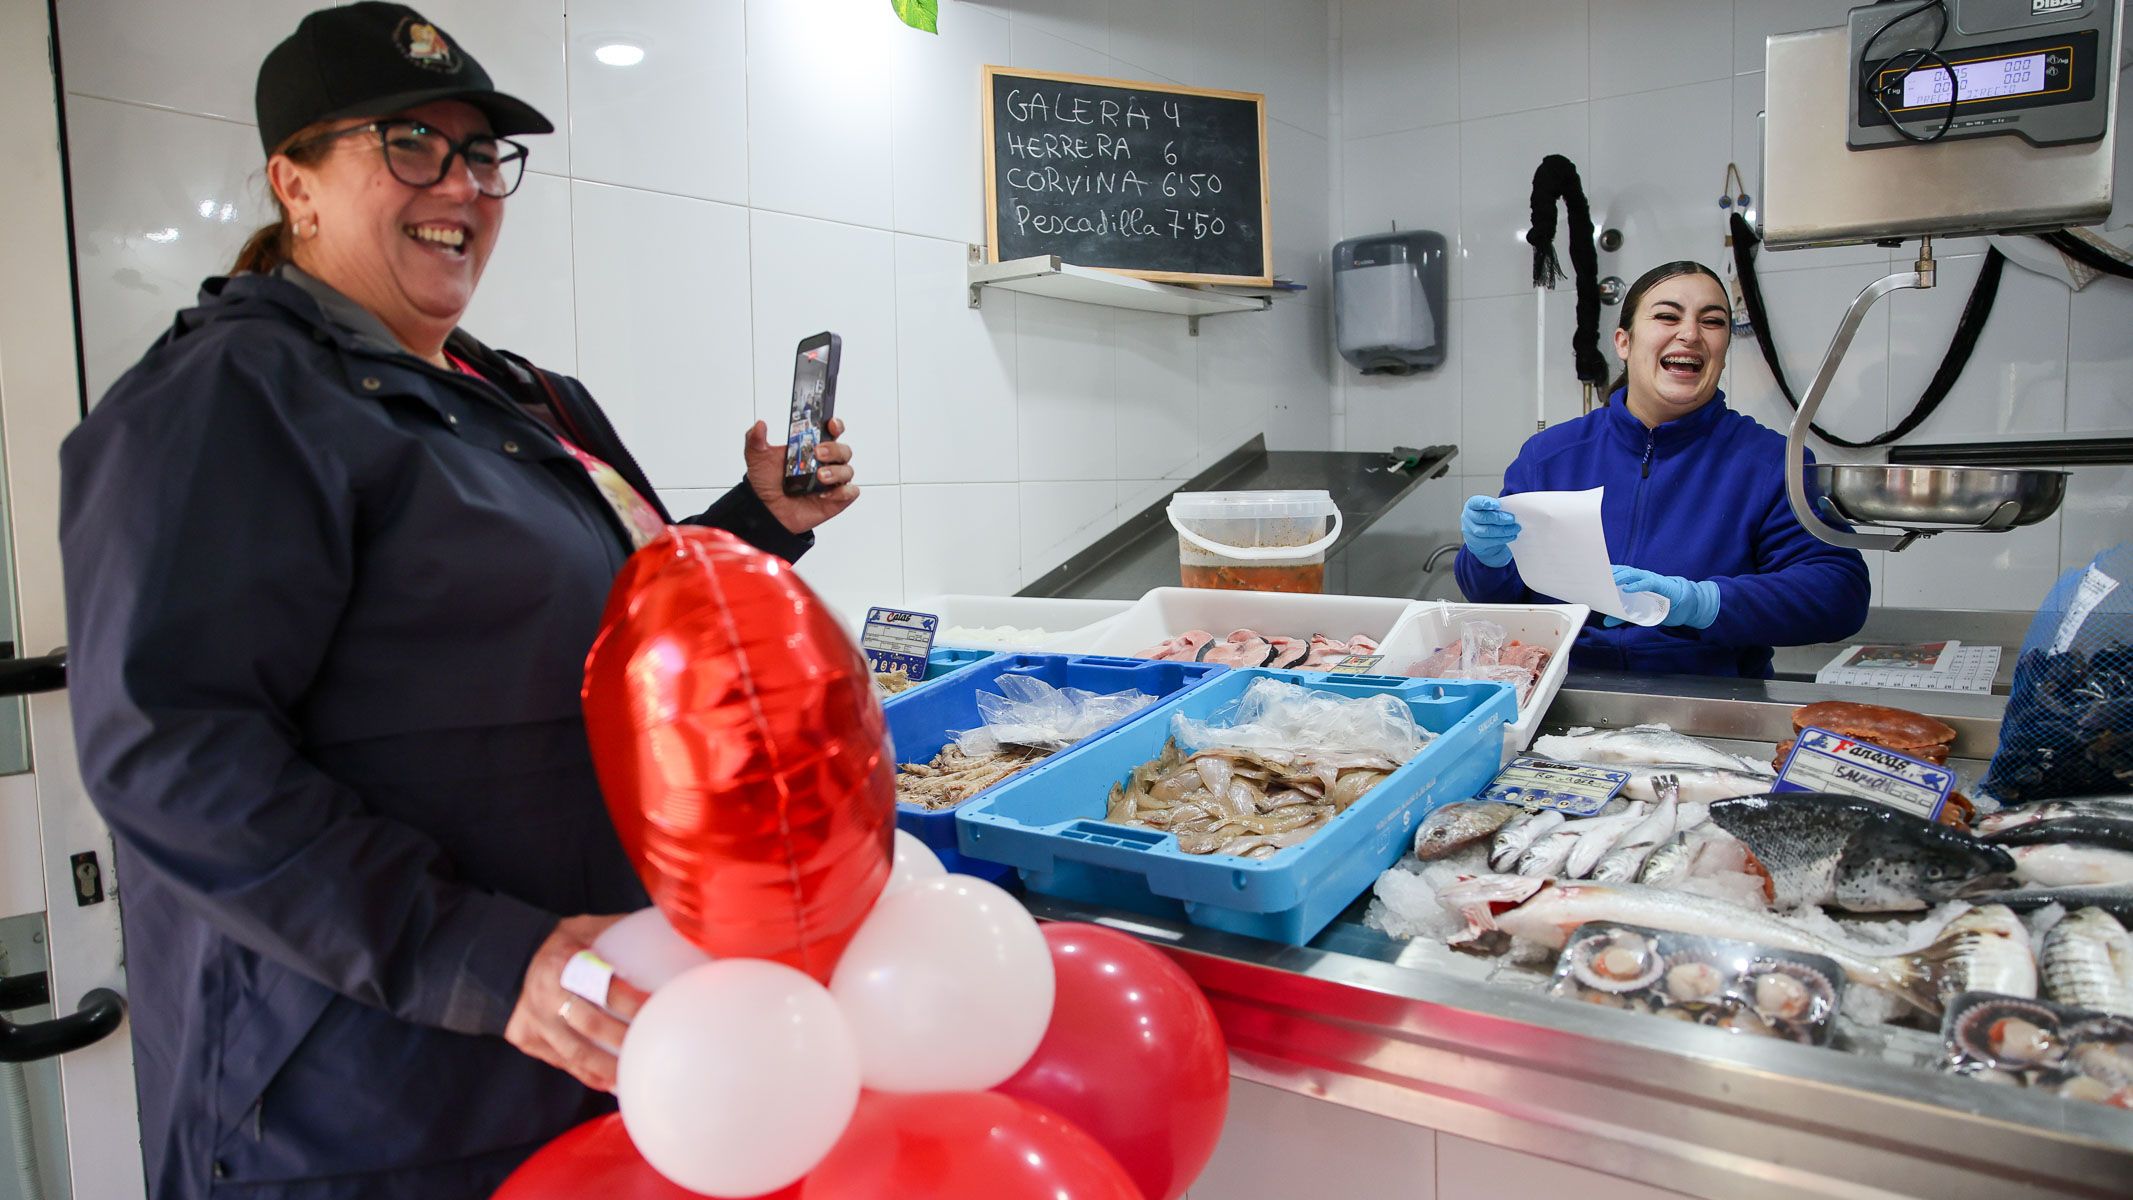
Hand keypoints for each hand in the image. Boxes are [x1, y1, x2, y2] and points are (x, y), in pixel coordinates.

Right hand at [503, 914, 651, 1091]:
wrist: (503, 961)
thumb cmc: (557, 943)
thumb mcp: (581, 927)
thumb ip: (614, 930)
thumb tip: (662, 925)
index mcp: (562, 963)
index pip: (599, 985)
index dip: (626, 1000)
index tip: (653, 1006)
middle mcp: (546, 996)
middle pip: (588, 1024)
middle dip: (620, 1039)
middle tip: (649, 1047)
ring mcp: (534, 1022)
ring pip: (573, 1052)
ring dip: (605, 1068)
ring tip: (632, 1077)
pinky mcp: (527, 1039)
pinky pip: (561, 1062)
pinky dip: (586, 1074)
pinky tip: (609, 1083)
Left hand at [747, 417, 858, 534]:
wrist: (766, 511)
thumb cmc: (767, 483)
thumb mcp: (757, 458)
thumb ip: (756, 440)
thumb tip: (759, 425)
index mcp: (812, 447)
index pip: (832, 431)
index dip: (836, 425)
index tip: (831, 424)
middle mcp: (826, 462)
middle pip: (844, 450)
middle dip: (834, 449)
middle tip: (818, 453)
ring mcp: (832, 481)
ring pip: (848, 470)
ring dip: (837, 472)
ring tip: (820, 476)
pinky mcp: (837, 499)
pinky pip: (850, 492)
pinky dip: (842, 492)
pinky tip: (825, 494)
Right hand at [1460, 495, 1520, 567]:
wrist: (1482, 535)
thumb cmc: (1488, 518)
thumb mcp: (1490, 509)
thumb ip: (1497, 507)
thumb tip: (1513, 508)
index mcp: (1472, 505)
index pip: (1475, 502)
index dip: (1485, 503)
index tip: (1497, 505)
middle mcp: (1468, 517)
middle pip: (1482, 518)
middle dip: (1498, 518)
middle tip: (1512, 519)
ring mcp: (1469, 531)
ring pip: (1485, 531)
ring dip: (1502, 530)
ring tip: (1515, 528)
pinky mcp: (1474, 543)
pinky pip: (1489, 541)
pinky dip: (1502, 539)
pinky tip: (1511, 536)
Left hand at [1603, 565, 1721, 628]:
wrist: (1682, 603)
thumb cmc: (1657, 603)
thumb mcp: (1636, 612)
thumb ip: (1622, 616)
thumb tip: (1605, 622)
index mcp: (1631, 581)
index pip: (1614, 573)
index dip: (1602, 573)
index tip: (1589, 574)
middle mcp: (1638, 577)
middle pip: (1620, 571)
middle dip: (1607, 572)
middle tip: (1593, 576)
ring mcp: (1649, 579)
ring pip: (1632, 574)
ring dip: (1620, 576)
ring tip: (1608, 580)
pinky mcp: (1659, 584)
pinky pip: (1647, 582)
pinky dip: (1637, 585)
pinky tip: (1628, 588)